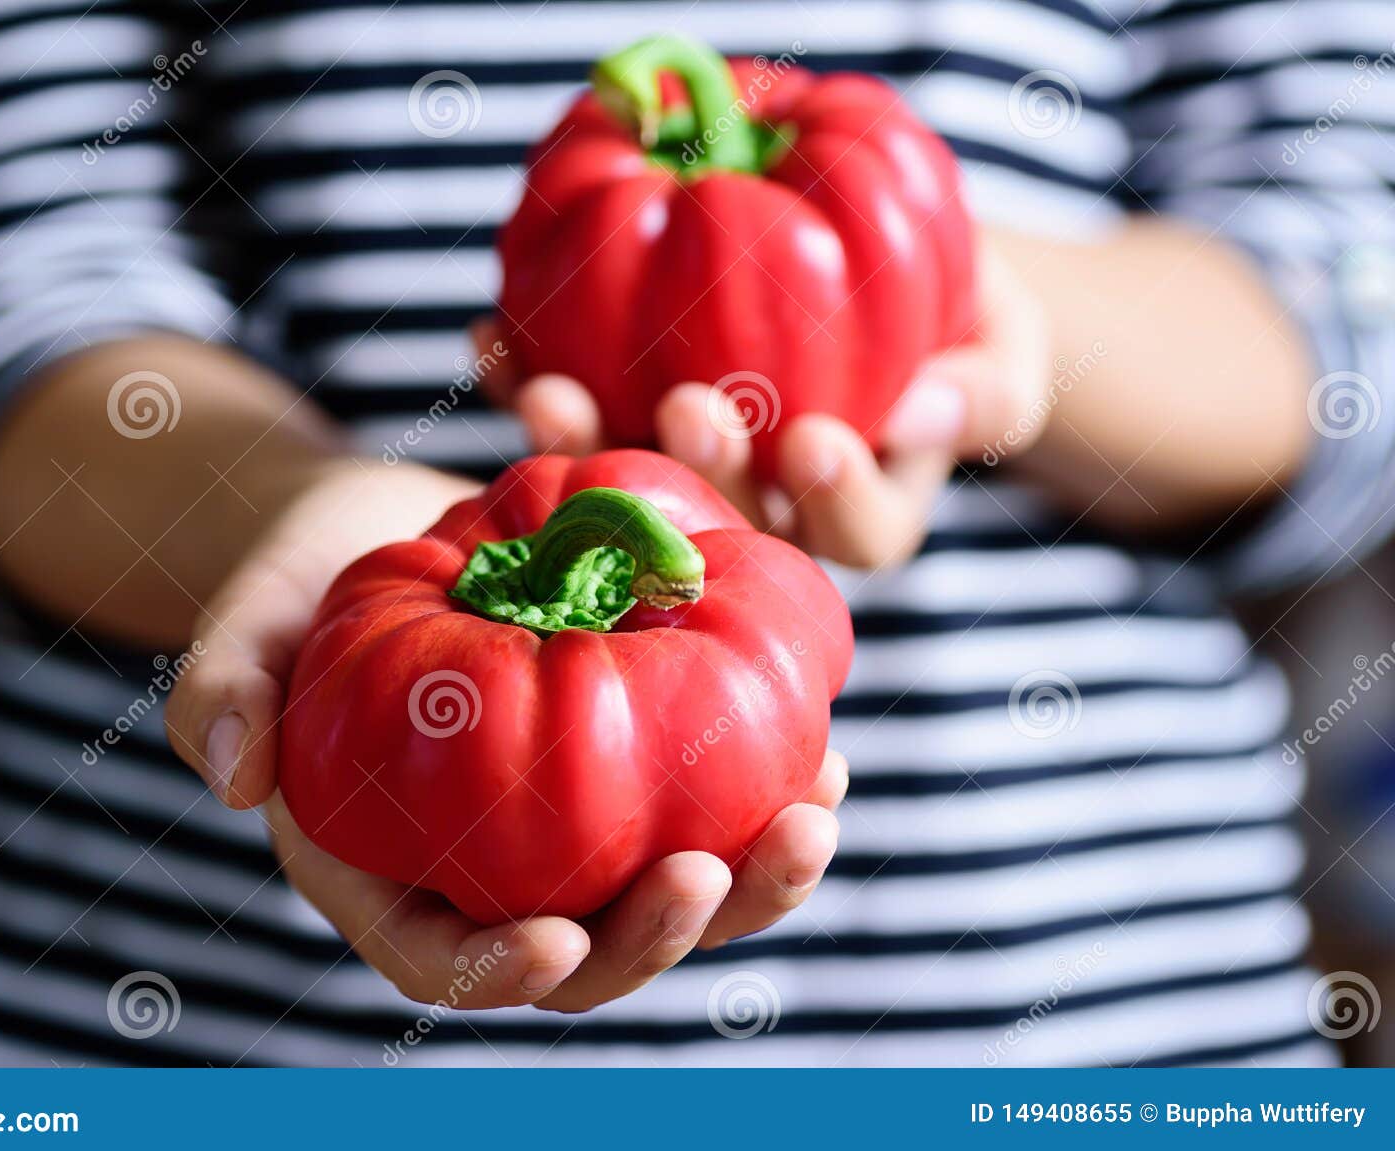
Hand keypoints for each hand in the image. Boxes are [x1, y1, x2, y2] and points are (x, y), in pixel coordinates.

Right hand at [165, 456, 847, 1012]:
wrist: (391, 528)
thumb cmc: (308, 580)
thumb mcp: (249, 618)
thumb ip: (225, 685)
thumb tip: (228, 772)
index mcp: (392, 868)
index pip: (439, 956)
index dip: (498, 974)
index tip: (560, 941)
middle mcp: (492, 869)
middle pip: (584, 946)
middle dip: (657, 935)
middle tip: (714, 872)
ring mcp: (570, 827)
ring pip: (668, 889)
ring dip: (751, 880)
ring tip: (816, 816)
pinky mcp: (630, 770)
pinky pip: (706, 805)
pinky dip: (767, 791)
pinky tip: (823, 754)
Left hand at [479, 239, 1050, 567]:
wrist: (876, 271)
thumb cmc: (952, 322)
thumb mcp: (1006, 345)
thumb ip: (985, 389)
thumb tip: (918, 415)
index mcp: (860, 516)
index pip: (859, 534)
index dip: (834, 499)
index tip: (816, 440)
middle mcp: (763, 520)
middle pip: (728, 523)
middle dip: (702, 472)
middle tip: (689, 406)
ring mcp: (684, 482)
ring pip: (630, 485)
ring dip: (584, 445)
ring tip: (548, 392)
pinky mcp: (616, 433)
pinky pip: (568, 418)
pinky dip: (520, 376)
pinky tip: (490, 334)